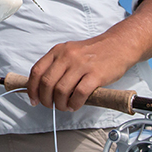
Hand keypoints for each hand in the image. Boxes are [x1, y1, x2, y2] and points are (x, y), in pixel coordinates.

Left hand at [26, 0, 151, 111]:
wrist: (119, 45)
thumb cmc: (94, 52)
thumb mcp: (70, 52)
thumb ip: (57, 66)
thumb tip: (42, 87)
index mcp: (58, 51)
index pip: (37, 71)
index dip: (32, 89)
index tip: (33, 99)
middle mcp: (67, 56)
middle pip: (47, 83)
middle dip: (46, 100)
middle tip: (51, 106)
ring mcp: (81, 65)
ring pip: (61, 91)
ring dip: (60, 104)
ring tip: (65, 107)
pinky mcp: (95, 74)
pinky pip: (79, 94)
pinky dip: (74, 104)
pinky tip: (75, 105)